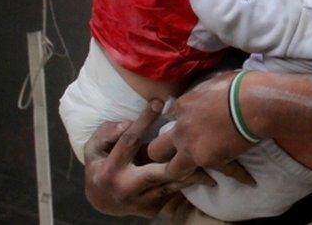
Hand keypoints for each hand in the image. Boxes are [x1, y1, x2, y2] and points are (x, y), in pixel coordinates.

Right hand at [83, 100, 213, 216]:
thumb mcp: (94, 147)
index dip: (144, 121)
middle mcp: (125, 187)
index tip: (158, 102)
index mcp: (110, 169)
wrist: (101, 200)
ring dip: (193, 172)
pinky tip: (206, 174)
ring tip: (216, 160)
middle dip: (181, 159)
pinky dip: (189, 182)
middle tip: (201, 142)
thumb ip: (107, 133)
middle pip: (159, 171)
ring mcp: (140, 201)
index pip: (129, 141)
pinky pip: (174, 194)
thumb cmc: (100, 165)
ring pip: (172, 184)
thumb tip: (126, 124)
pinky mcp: (152, 209)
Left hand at [147, 71, 255, 185]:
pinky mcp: (208, 160)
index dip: (183, 123)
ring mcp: (192, 147)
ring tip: (199, 174)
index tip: (195, 125)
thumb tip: (209, 94)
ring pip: (172, 170)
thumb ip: (205, 92)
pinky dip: (238, 174)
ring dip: (184, 172)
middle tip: (178, 154)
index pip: (171, 119)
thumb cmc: (241, 86)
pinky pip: (220, 172)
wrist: (256, 103)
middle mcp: (181, 129)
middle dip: (164, 153)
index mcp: (183, 106)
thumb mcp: (216, 81)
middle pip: (156, 149)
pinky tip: (249, 179)